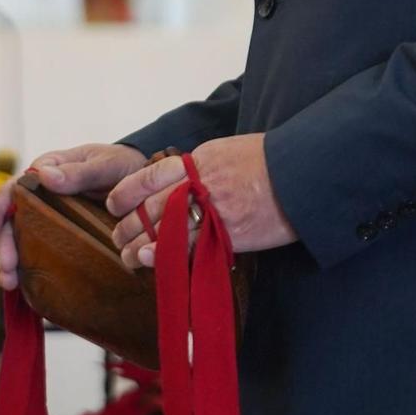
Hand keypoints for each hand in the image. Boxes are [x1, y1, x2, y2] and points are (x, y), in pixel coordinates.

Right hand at [0, 143, 144, 290]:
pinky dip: (29, 272)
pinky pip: (41, 256)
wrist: (145, 184)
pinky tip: (24, 289)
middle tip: (6, 267)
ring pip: (21, 242)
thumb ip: (78, 172)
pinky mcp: (62, 241)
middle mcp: (42, 199)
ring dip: (10, 263)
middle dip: (3, 245)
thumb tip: (45, 176)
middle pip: (11, 222)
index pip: (11, 191)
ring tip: (9, 283)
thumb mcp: (105, 165)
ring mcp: (50, 222)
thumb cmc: (122, 167)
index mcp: (45, 174)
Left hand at [106, 133, 296, 269]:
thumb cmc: (269, 161)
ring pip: (165, 228)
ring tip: (128, 257)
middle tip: (117, 238)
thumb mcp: (228, 152)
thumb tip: (180, 181)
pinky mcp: (231, 233)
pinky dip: (168, 255)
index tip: (112, 203)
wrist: (303, 174)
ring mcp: (215, 209)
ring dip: (141, 245)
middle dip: (130, 224)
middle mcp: (201, 182)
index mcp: (199, 160)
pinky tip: (152, 262)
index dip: (126, 191)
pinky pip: (192, 246)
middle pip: (152, 205)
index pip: (150, 175)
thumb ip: (200, 167)